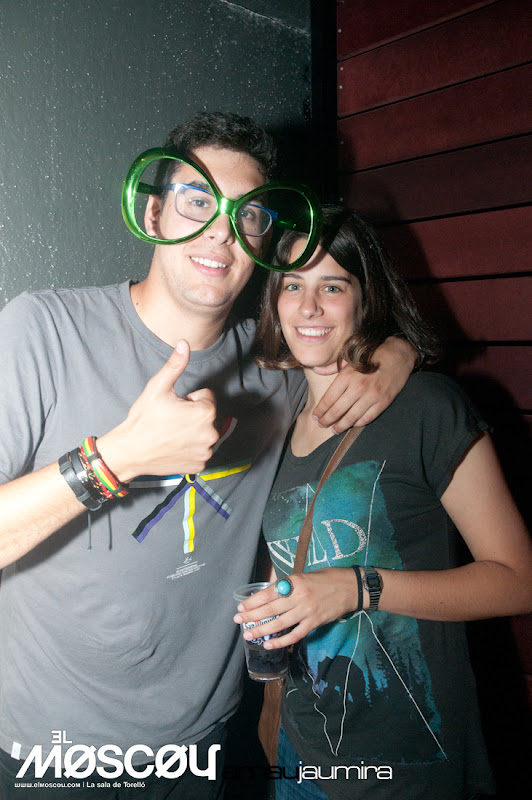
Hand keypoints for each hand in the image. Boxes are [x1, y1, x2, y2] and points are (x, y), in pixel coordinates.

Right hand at [98, 340, 218, 481]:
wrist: (130, 451)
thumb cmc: (144, 419)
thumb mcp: (158, 387)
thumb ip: (175, 364)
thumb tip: (184, 343)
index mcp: (206, 412)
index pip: (206, 397)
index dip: (188, 399)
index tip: (173, 407)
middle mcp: (212, 434)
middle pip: (206, 415)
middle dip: (192, 415)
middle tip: (170, 420)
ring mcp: (206, 452)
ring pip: (204, 433)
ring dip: (192, 431)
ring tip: (171, 433)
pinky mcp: (200, 465)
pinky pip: (201, 450)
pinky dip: (190, 448)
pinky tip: (174, 447)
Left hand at [233, 568, 359, 648]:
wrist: (351, 587)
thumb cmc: (327, 578)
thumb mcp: (305, 575)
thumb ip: (289, 585)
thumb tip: (270, 595)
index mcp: (295, 581)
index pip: (268, 593)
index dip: (253, 601)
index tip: (241, 606)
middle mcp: (299, 596)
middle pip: (270, 609)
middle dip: (252, 616)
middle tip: (238, 621)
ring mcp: (307, 611)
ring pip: (280, 624)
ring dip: (262, 630)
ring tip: (248, 635)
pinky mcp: (315, 622)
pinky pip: (295, 635)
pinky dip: (281, 642)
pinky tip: (270, 645)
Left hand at [312, 336, 417, 430]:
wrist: (397, 356)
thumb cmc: (371, 356)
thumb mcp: (349, 358)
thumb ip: (332, 366)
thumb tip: (316, 369)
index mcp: (347, 376)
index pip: (328, 399)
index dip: (320, 410)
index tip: (315, 416)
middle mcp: (358, 387)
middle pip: (337, 411)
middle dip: (326, 420)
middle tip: (321, 425)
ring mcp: (371, 396)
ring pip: (351, 418)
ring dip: (340, 426)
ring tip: (334, 430)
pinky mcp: (382, 402)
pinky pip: (366, 418)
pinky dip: (357, 424)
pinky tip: (351, 425)